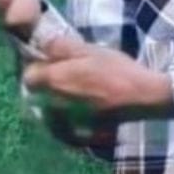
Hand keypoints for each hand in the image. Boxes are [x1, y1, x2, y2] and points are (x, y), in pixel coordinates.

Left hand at [22, 37, 173, 117]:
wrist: (144, 97)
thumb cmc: (116, 69)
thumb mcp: (88, 49)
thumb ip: (60, 46)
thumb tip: (41, 42)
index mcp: (56, 79)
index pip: (29, 76)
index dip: (36, 67)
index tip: (47, 61)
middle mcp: (56, 102)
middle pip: (39, 93)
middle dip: (45, 83)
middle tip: (62, 73)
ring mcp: (68, 120)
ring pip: (51, 108)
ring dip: (56, 98)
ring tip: (75, 89)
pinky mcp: (82, 131)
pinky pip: (66, 124)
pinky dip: (69, 115)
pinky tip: (84, 106)